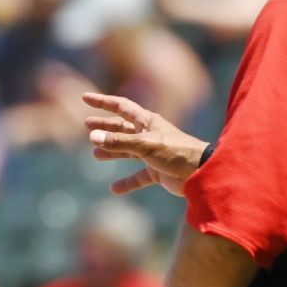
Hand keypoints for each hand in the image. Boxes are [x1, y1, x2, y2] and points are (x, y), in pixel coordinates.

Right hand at [83, 92, 207, 196]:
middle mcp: (148, 135)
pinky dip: (126, 183)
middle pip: (121, 127)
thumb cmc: (176, 152)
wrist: (202, 172)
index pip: (120, 106)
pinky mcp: (157, 171)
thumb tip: (92, 136)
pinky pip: (138, 177)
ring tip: (94, 153)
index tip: (85, 98)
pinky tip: (114, 189)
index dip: (102, 102)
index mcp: (147, 122)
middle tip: (86, 125)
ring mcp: (153, 153)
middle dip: (104, 126)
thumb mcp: (144, 144)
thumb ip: (118, 141)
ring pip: (127, 151)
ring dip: (111, 151)